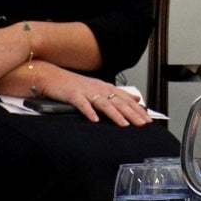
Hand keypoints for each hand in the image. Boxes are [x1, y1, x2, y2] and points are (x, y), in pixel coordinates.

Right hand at [26, 62, 156, 125]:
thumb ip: (117, 94)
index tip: (149, 120)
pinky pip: (82, 104)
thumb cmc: (74, 85)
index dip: (138, 110)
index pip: (126, 99)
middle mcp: (99, 89)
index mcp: (105, 88)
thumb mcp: (99, 88)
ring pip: (104, 103)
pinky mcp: (73, 95)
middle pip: (118, 102)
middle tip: (143, 124)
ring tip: (124, 124)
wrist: (52, 76)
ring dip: (115, 114)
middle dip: (132, 114)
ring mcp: (86, 92)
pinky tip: (95, 120)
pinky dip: (89, 112)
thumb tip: (136, 98)